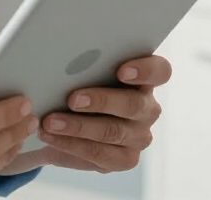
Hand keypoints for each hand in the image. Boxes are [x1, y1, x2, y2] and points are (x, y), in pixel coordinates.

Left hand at [31, 55, 170, 172]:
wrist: (60, 120)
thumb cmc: (72, 83)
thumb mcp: (77, 69)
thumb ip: (80, 62)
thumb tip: (59, 52)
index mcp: (142, 78)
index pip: (160, 71)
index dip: (145, 70)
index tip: (122, 71)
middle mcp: (146, 107)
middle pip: (134, 104)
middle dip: (101, 101)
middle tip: (72, 99)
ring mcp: (138, 135)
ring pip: (114, 131)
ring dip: (78, 126)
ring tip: (50, 122)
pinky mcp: (125, 158)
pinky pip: (101, 154)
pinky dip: (72, 145)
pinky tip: (51, 136)